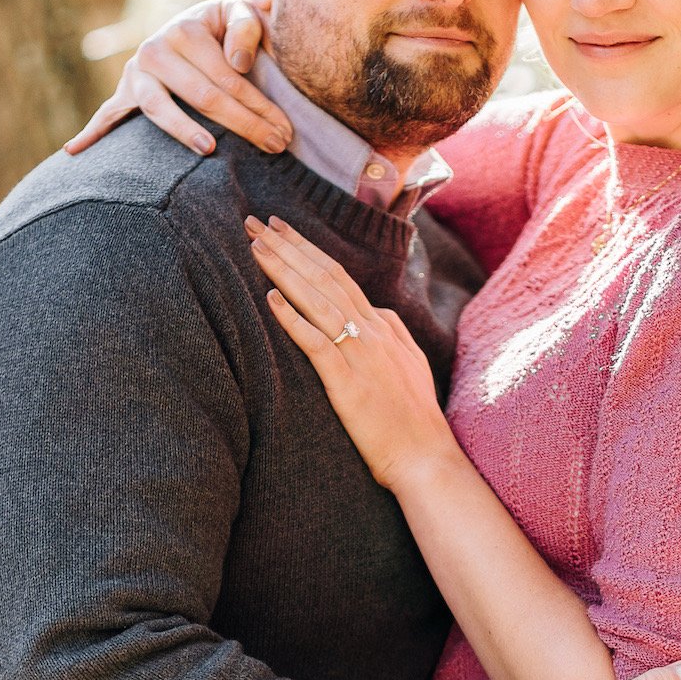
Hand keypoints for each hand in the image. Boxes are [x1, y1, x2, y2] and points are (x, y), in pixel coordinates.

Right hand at [63, 0, 282, 156]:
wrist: (195, 26)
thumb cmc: (225, 28)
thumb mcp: (241, 14)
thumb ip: (246, 29)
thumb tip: (238, 64)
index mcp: (185, 30)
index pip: (228, 77)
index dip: (259, 106)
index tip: (284, 133)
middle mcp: (154, 49)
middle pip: (202, 96)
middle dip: (243, 124)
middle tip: (276, 147)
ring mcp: (136, 73)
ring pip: (159, 109)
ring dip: (183, 131)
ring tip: (209, 149)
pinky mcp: (124, 92)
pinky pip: (108, 115)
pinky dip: (91, 134)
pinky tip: (74, 153)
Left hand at [247, 216, 454, 485]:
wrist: (426, 457)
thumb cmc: (414, 419)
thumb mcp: (410, 364)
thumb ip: (392, 333)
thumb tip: (374, 311)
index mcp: (383, 326)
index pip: (339, 276)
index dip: (307, 249)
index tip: (281, 230)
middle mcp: (372, 331)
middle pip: (324, 277)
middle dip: (288, 246)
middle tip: (255, 222)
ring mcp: (361, 354)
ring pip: (317, 300)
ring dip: (284, 270)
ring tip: (255, 246)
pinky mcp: (347, 383)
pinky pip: (316, 343)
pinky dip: (293, 319)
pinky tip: (271, 300)